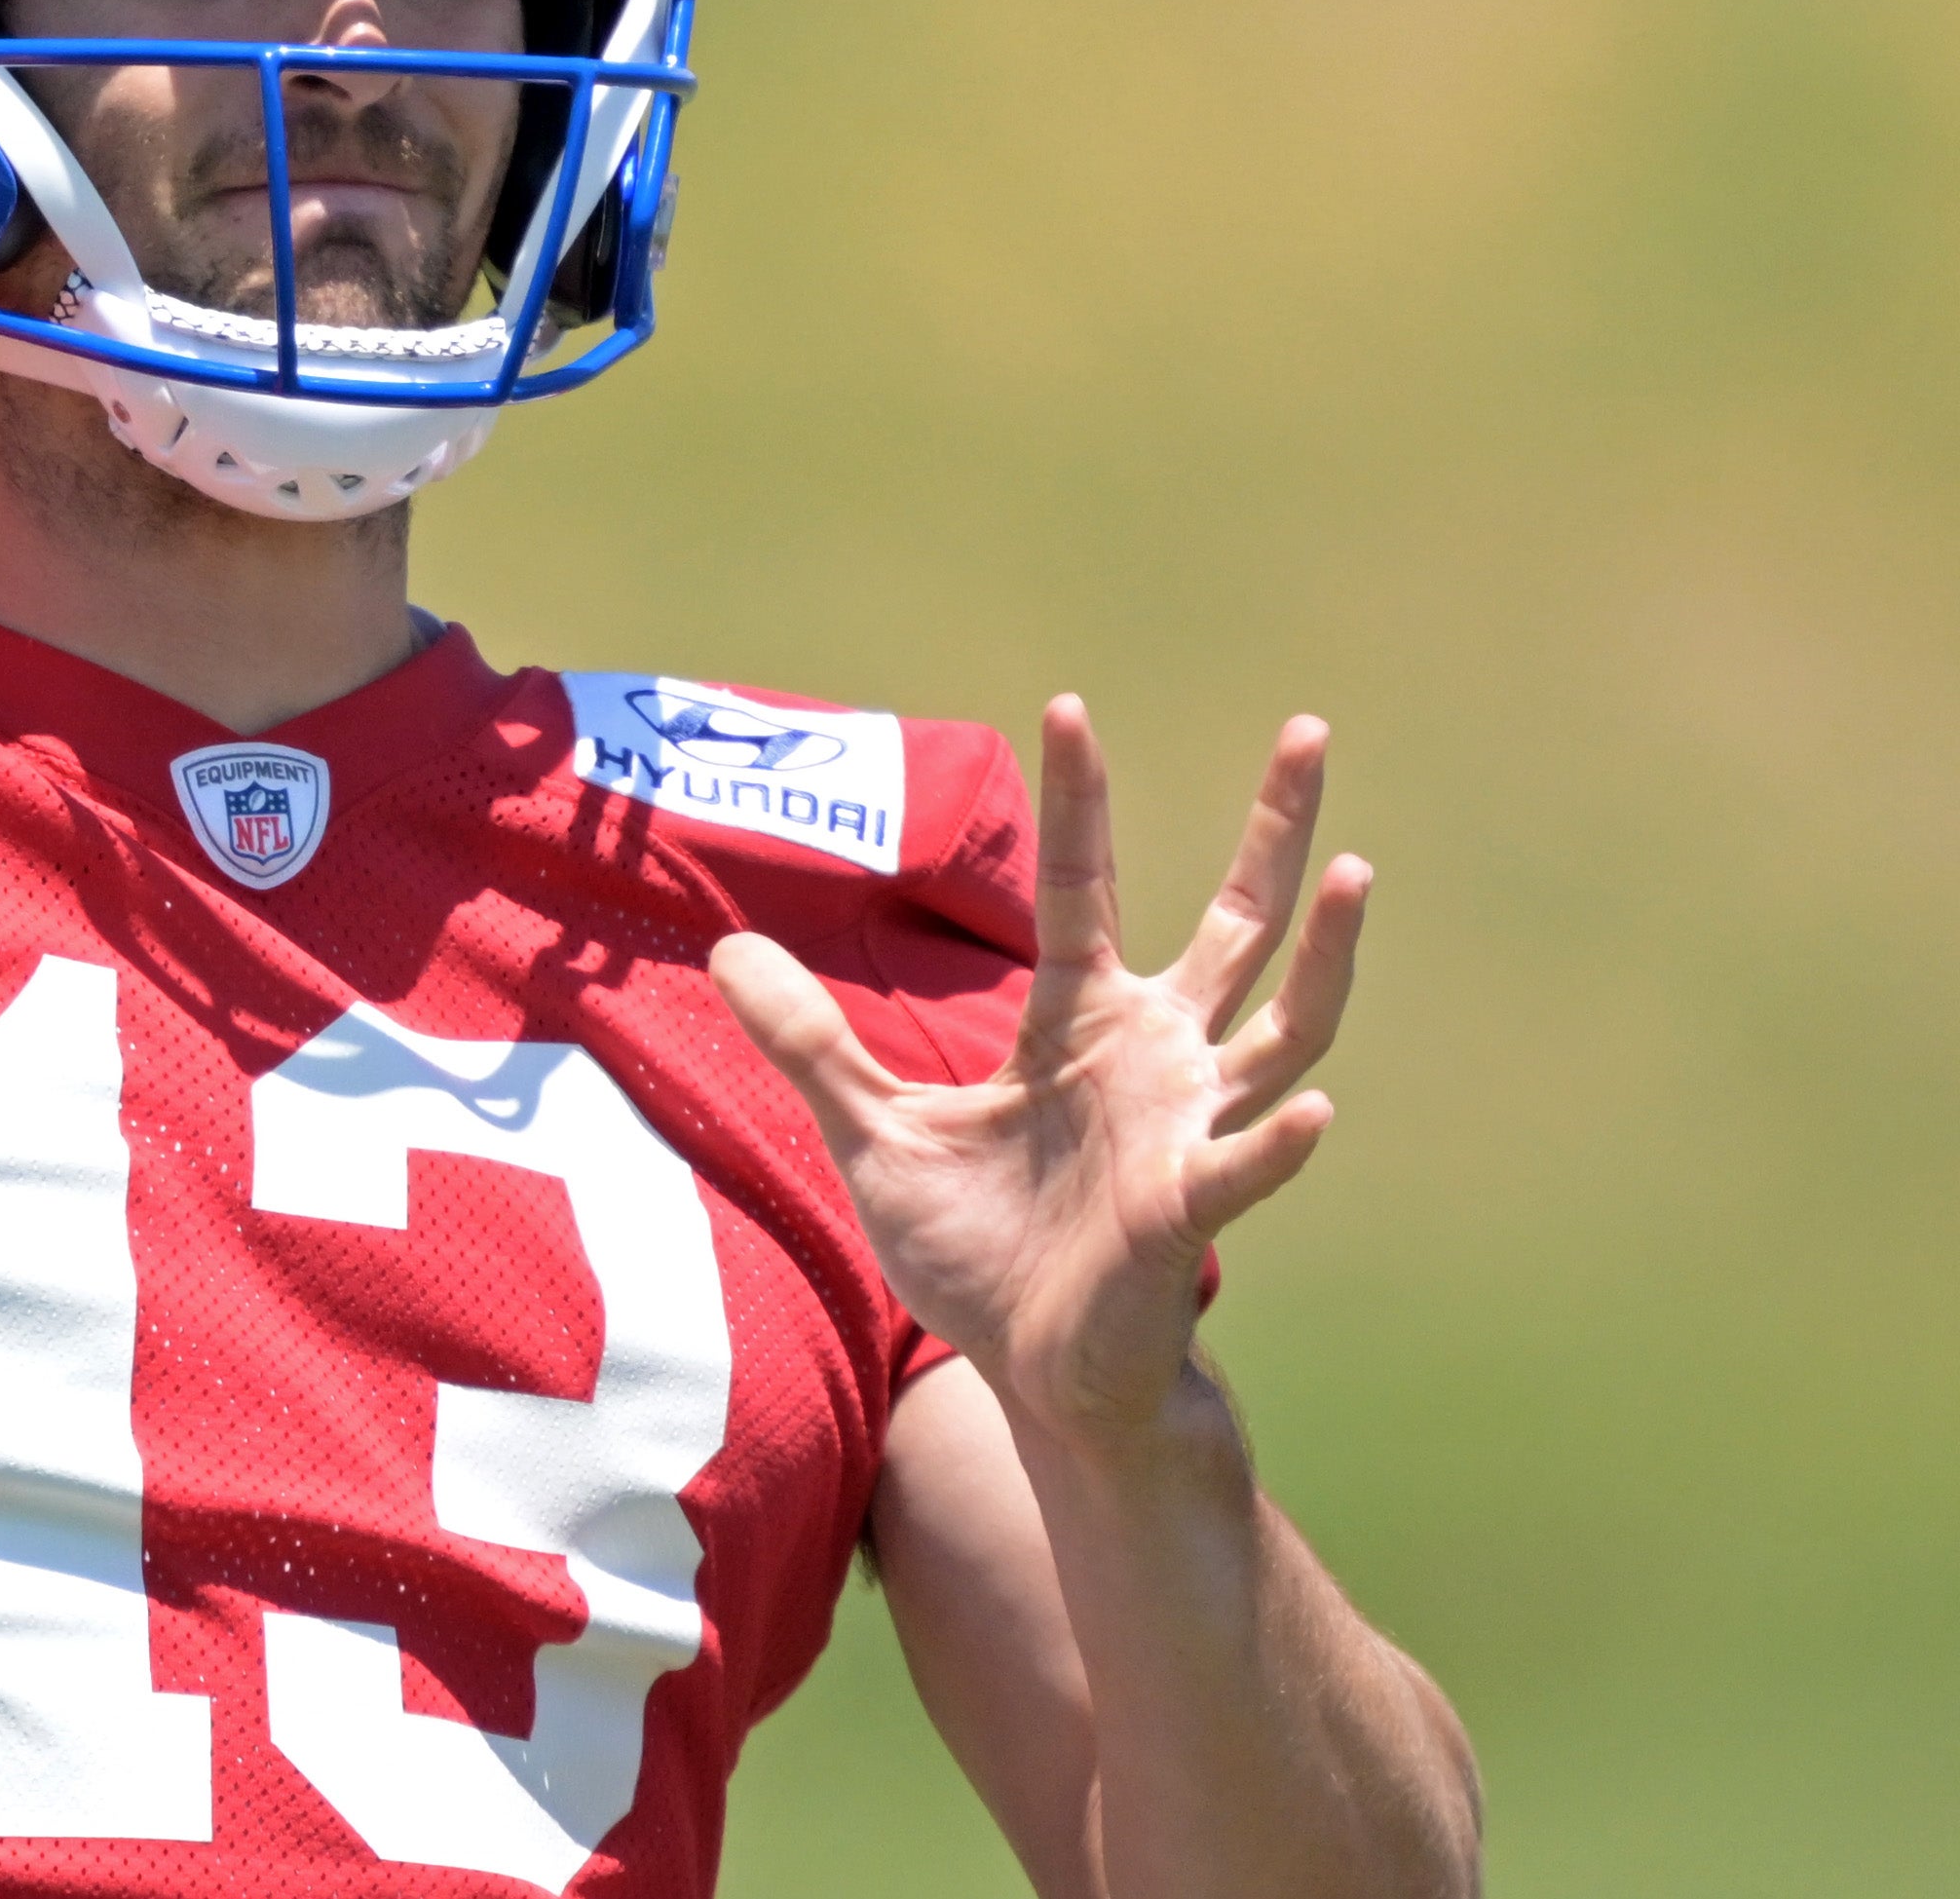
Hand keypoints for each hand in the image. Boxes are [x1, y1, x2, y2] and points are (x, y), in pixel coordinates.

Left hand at [711, 698, 1370, 1450]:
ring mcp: (1187, 1129)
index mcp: (1080, 1025)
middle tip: (1309, 730)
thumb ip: (808, 1039)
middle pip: (1237, 925)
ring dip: (1324, 956)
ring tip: (1355, 872)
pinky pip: (1245, 1167)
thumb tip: (724, 949)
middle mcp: (1156, 1058)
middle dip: (1275, 832)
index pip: (1084, 886)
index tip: (1070, 705)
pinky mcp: (1186, 1212)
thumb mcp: (870, 1131)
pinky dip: (1277, 1141)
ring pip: (1286, 1027)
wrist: (1030, 1375)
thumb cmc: (977, 1252)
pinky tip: (1311, 1110)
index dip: (1079, 802)